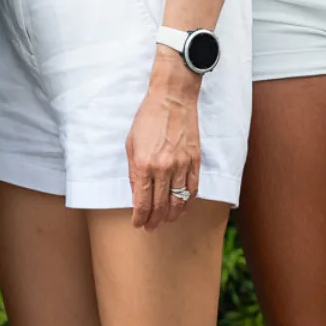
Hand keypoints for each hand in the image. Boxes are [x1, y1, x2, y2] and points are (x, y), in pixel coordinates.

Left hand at [126, 51, 201, 229]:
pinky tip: (182, 205)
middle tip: (151, 227)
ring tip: (166, 220)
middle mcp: (163, 168)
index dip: (140, 217)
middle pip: (160, 205)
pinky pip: (193, 188)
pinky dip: (187, 201)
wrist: (172, 99)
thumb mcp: (131, 144)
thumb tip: (137, 193)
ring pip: (178, 201)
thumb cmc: (148, 118)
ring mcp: (181, 165)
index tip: (138, 224)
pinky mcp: (195, 160)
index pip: (142, 201)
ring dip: (171, 215)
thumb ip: (134, 171)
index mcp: (144, 164)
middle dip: (154, 220)